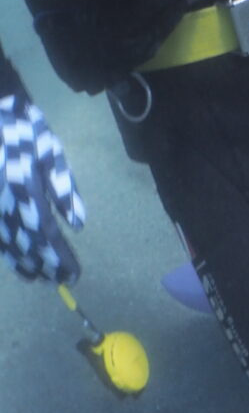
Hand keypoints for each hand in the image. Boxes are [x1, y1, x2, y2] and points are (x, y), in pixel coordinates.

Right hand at [2, 85, 85, 283]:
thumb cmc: (22, 130)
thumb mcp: (50, 152)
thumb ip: (64, 189)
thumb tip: (78, 225)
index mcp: (26, 193)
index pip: (46, 235)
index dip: (58, 258)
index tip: (72, 275)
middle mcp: (5, 205)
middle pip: (24, 245)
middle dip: (42, 264)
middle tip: (59, 281)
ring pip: (5, 242)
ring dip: (22, 262)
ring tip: (37, 277)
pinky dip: (6, 248)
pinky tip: (13, 258)